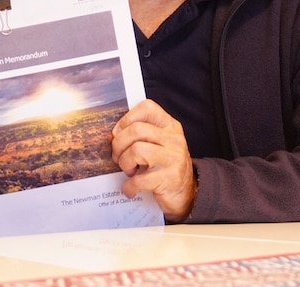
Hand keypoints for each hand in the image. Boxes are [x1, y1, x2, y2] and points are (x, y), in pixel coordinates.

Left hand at [111, 99, 196, 221]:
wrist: (186, 192)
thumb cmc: (164, 165)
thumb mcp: (158, 143)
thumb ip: (140, 134)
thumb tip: (112, 135)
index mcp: (169, 126)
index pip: (147, 108)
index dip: (126, 119)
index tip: (118, 133)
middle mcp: (174, 138)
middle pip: (136, 130)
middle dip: (119, 144)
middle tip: (118, 156)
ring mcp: (174, 158)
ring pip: (137, 150)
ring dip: (124, 163)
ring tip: (128, 170)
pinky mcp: (170, 178)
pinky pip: (140, 179)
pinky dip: (129, 186)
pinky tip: (130, 188)